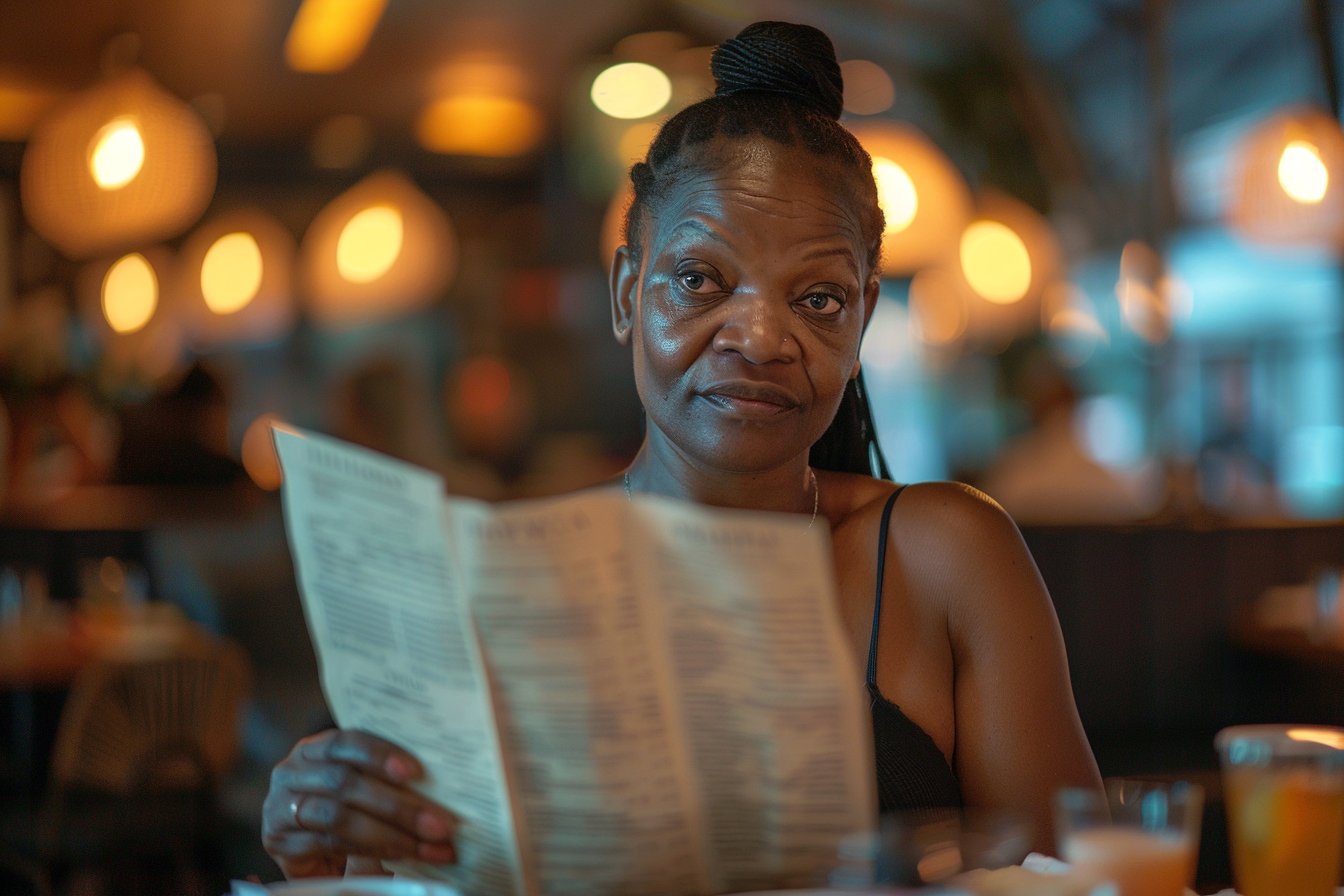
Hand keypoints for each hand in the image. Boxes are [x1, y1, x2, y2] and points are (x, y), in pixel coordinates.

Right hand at [262, 729, 457, 878]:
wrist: (309, 852)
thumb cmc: (346, 810)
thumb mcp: (363, 788)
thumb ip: (389, 781)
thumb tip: (438, 789)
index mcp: (314, 749)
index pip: (347, 741)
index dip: (380, 754)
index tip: (417, 771)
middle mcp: (292, 772)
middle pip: (346, 781)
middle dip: (398, 803)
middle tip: (440, 823)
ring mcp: (281, 807)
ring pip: (339, 815)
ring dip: (390, 832)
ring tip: (428, 844)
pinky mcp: (279, 841)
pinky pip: (331, 844)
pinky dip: (372, 850)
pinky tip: (402, 854)